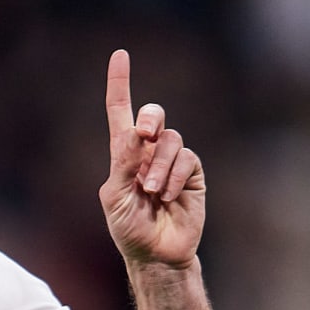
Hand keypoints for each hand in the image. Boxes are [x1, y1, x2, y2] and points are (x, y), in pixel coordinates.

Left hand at [100, 50, 204, 267]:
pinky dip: (175, 177)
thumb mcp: (116, 198)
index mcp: (123, 155)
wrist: (157, 254)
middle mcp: (148, 152)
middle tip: (143, 135)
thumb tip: (136, 133)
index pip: (120, 112)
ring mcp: (172, 162)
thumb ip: (124, 164)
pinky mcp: (193, 173)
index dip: (120, 84)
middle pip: (153, 116)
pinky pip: (187, 159)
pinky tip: (169, 197)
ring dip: (159, 166)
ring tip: (153, 194)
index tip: (120, 55)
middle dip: (150, 119)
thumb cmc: (129, 229)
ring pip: (170, 140)